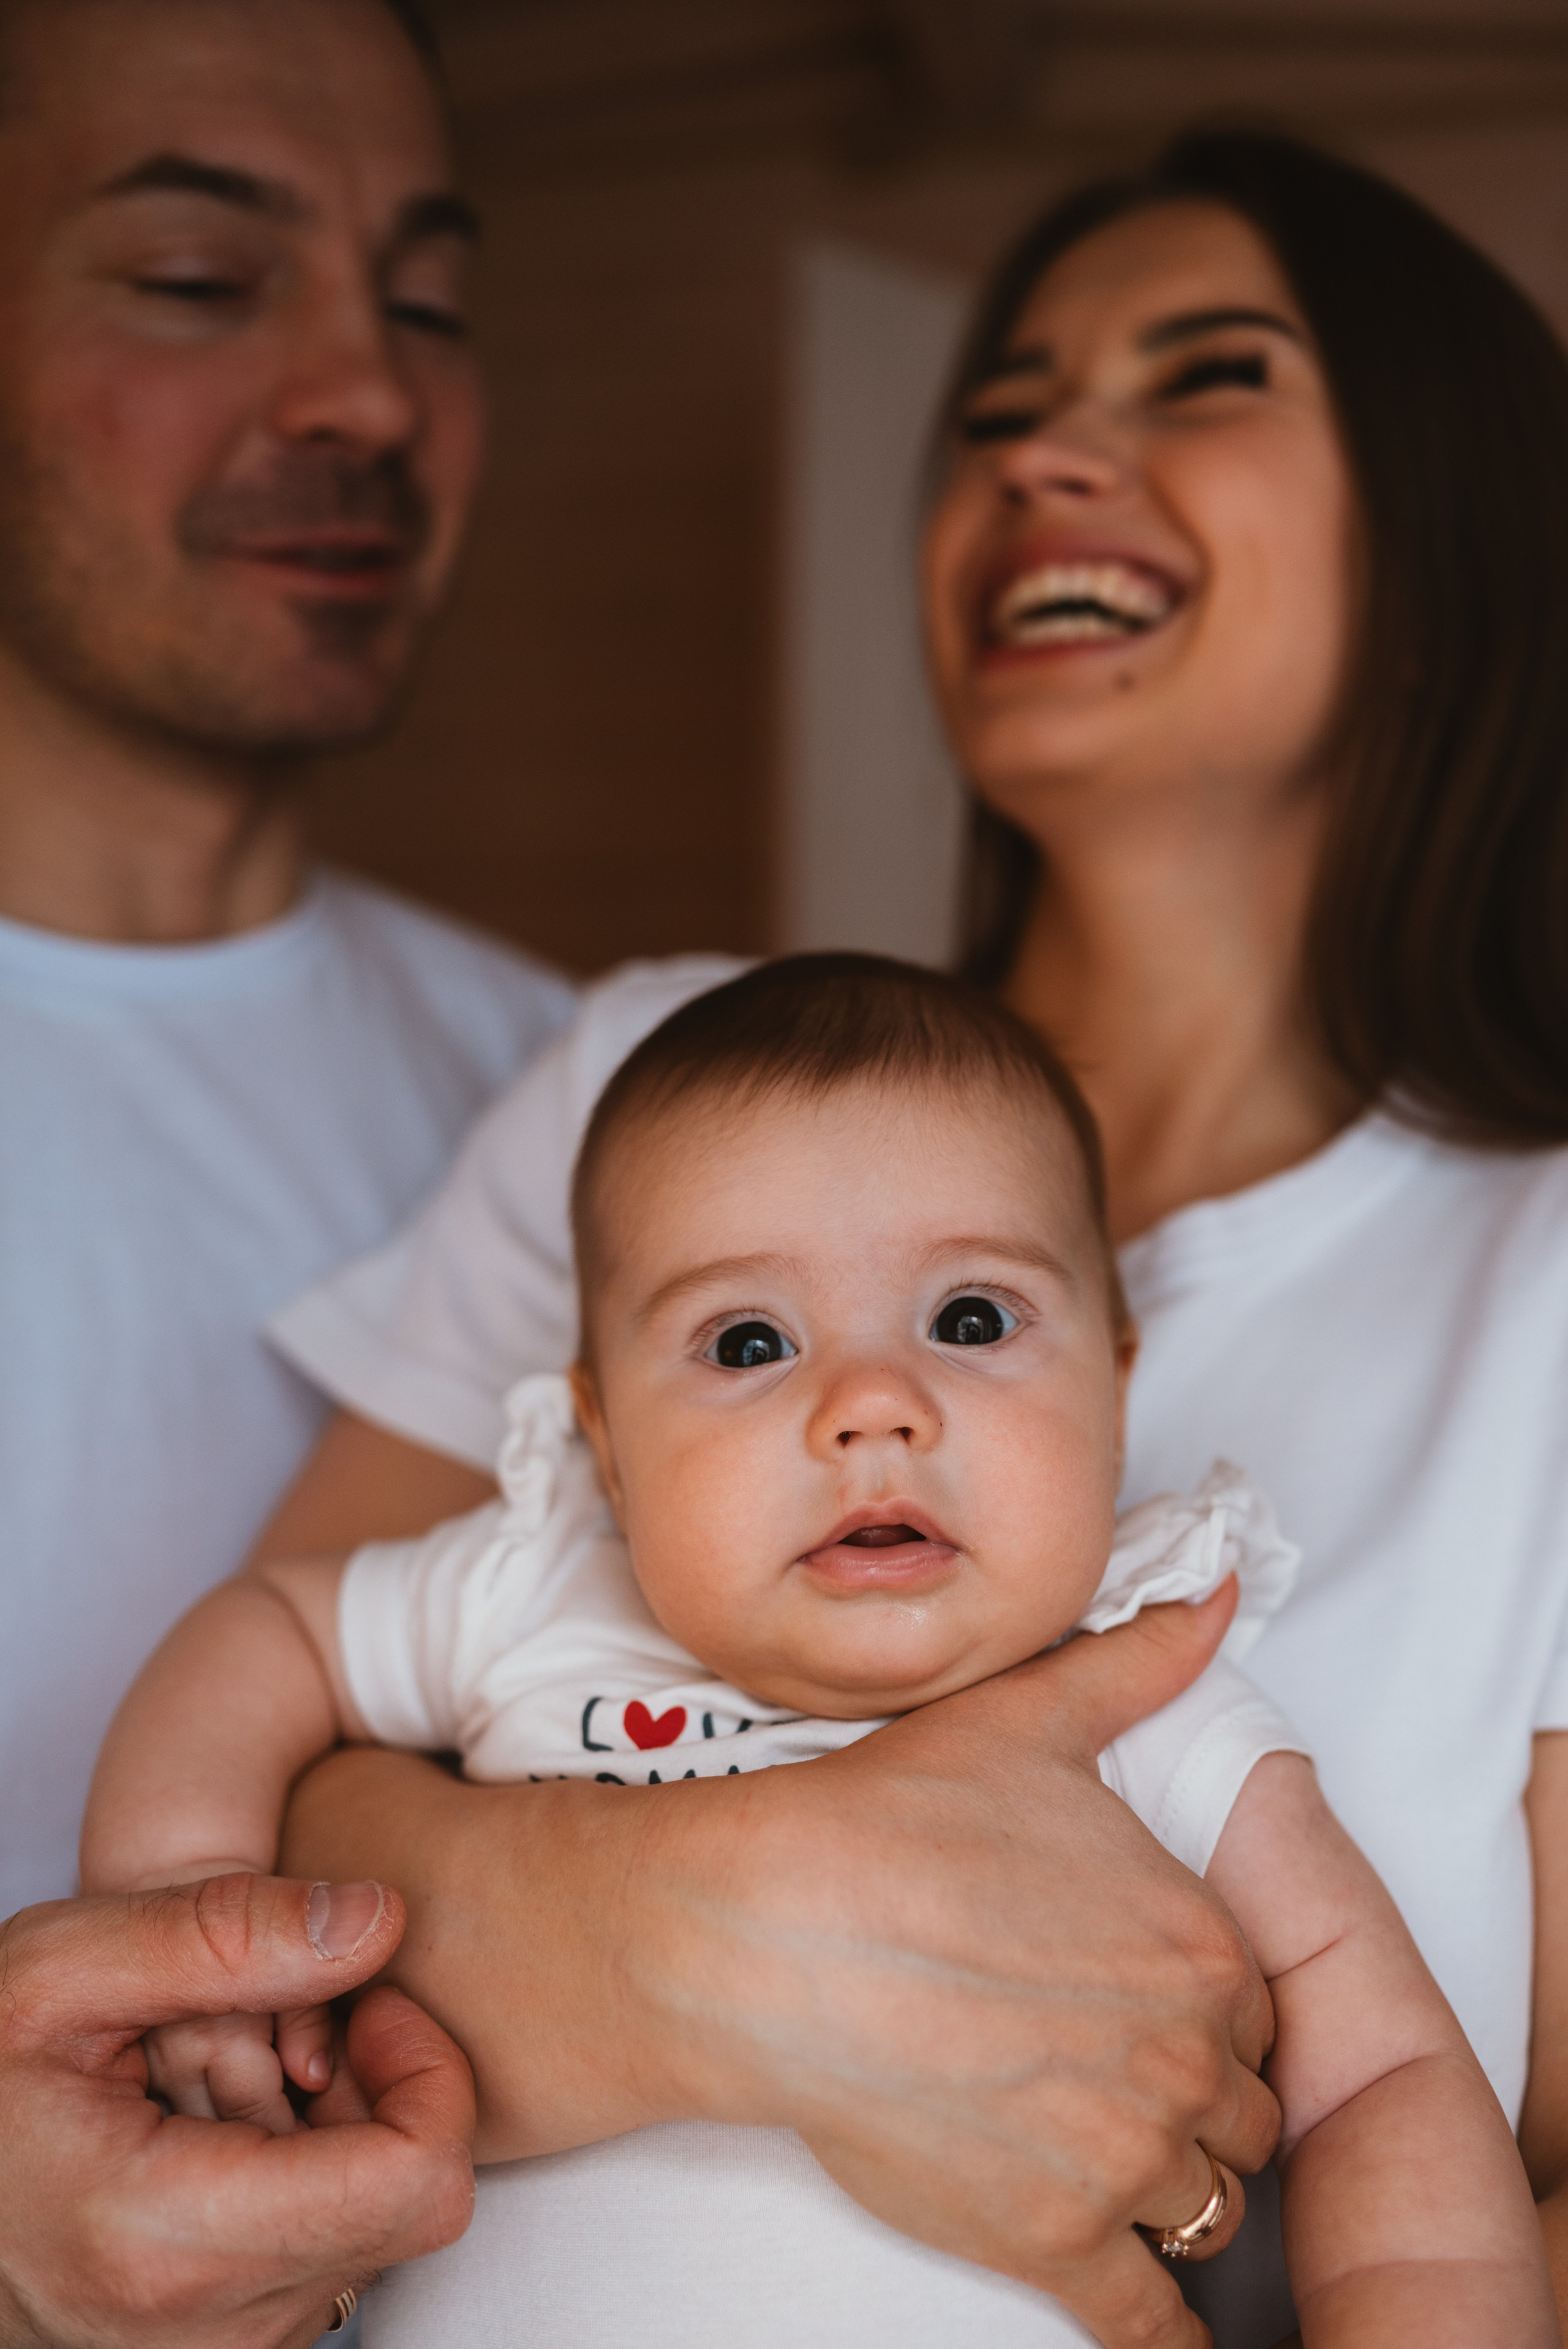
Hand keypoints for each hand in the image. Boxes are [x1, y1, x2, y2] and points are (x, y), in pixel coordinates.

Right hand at [0, 1873, 474, 2347]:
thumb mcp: (66, 1966)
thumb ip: (229, 1934)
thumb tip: (380, 1920)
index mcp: (166, 2238)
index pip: (413, 2181)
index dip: (424, 2069)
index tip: (365, 2002)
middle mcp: (204, 2333)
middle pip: (408, 2206)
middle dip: (379, 2093)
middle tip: (286, 2029)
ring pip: (377, 2236)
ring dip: (342, 2137)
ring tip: (238, 2079)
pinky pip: (329, 2263)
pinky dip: (311, 2183)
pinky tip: (232, 2131)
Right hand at [286, 1584, 1272, 2348]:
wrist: (765, 1931)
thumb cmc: (888, 1819)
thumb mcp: (1025, 1722)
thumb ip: (1136, 1667)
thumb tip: (1214, 1601)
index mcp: (1196, 1938)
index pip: (1255, 2006)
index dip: (1207, 2008)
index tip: (1156, 2005)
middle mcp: (1181, 2054)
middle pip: (1242, 2110)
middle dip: (1196, 2098)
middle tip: (1121, 2079)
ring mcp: (1120, 2157)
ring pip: (1206, 2207)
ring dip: (1174, 2194)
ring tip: (1113, 2167)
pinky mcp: (1049, 2240)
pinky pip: (1145, 2321)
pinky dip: (1159, 2333)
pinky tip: (1150, 2324)